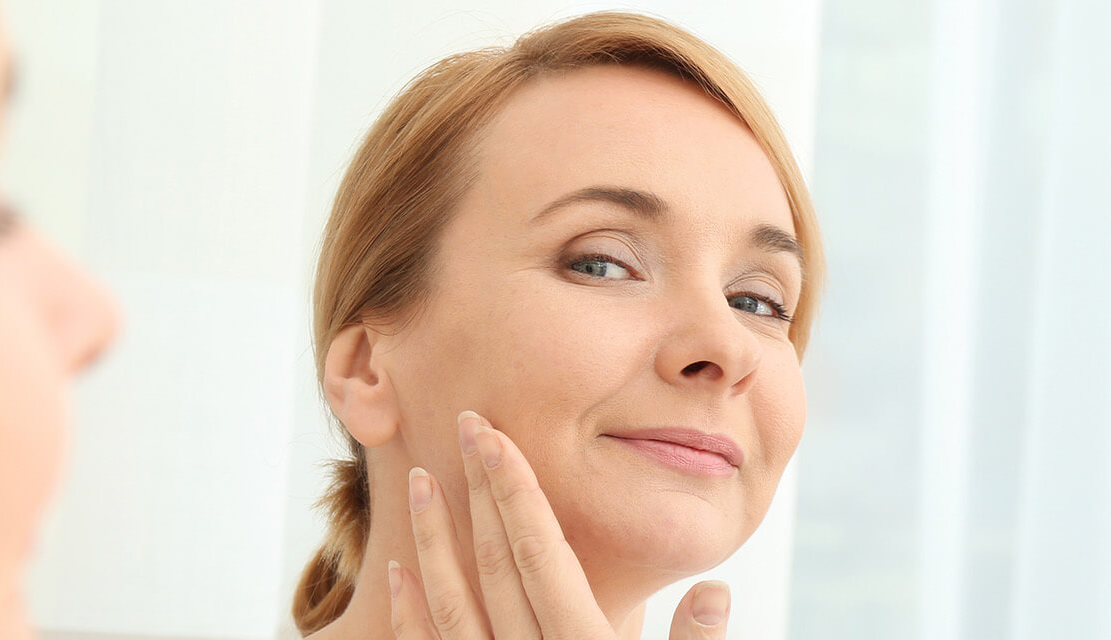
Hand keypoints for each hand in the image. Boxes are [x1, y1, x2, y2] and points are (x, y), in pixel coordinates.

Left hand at [388, 410, 731, 639]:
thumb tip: (716, 592)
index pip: (543, 554)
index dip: (515, 490)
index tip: (492, 435)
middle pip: (497, 565)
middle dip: (478, 492)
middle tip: (462, 424)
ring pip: (454, 602)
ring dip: (434, 539)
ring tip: (419, 481)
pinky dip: (412, 610)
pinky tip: (397, 570)